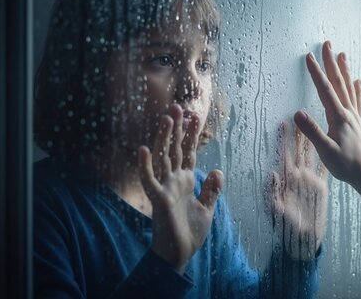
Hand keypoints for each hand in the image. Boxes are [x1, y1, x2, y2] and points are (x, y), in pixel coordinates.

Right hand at [137, 104, 222, 272]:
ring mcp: (165, 188)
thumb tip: (217, 171)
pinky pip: (149, 180)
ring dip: (164, 138)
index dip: (191, 134)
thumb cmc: (189, 233)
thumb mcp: (207, 209)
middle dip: (177, 129)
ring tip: (167, 118)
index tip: (195, 115)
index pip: (188, 152)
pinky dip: (145, 165)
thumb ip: (212, 190)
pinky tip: (143, 149)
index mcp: (185, 181)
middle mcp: (173, 180)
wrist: (179, 255)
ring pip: (163, 158)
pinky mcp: (158, 199)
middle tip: (178, 106)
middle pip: (174, 149)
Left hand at [269, 122, 328, 260]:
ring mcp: (310, 181)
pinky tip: (331, 145)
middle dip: (298, 134)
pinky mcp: (321, 187)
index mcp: (287, 180)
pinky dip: (326, 157)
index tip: (282, 124)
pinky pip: (323, 169)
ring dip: (311, 140)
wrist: (304, 239)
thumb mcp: (278, 211)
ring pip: (311, 155)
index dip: (283, 140)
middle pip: (298, 150)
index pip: (284, 155)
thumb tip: (271, 174)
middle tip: (298, 115)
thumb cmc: (288, 228)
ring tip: (313, 124)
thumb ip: (273, 194)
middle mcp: (298, 177)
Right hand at [293, 41, 360, 185]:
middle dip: (331, 62)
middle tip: (327, 43)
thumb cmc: (345, 165)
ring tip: (342, 54)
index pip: (325, 89)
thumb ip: (312, 131)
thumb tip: (297, 113)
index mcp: (338, 117)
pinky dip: (357, 89)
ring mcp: (354, 117)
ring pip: (348, 87)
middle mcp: (348, 113)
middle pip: (338, 82)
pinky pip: (358, 101)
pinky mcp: (358, 123)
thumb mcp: (325, 150)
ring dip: (344, 70)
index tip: (308, 55)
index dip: (316, 72)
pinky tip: (357, 81)